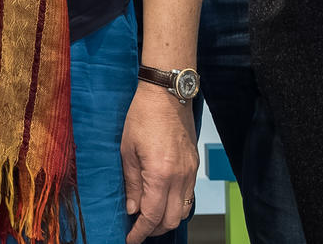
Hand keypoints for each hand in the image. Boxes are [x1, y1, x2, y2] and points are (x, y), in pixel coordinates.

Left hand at [121, 84, 197, 240]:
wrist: (167, 93)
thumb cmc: (143, 116)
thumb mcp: (127, 150)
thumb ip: (131, 183)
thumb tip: (132, 209)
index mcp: (160, 175)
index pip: (152, 216)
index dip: (140, 232)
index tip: (130, 239)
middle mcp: (180, 178)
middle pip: (171, 220)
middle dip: (154, 229)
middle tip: (138, 229)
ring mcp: (190, 172)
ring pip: (182, 210)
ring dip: (166, 219)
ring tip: (149, 216)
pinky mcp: (194, 165)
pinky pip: (188, 195)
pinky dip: (176, 204)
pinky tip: (163, 199)